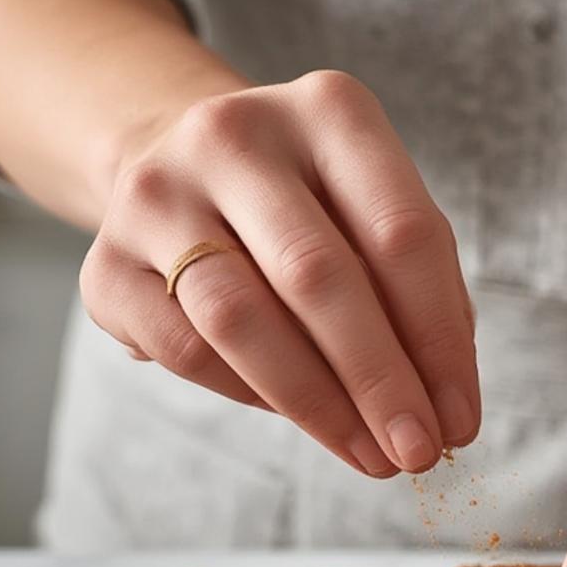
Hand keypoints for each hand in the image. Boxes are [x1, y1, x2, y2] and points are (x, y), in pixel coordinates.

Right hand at [80, 71, 478, 475]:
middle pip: (318, 276)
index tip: (461, 421)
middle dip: (380, 382)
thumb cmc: (313, 211)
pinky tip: (299, 418)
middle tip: (417, 454)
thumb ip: (421, 297)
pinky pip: (187, 350)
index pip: (401, 233)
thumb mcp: (377, 220)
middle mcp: (234, 134)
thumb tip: (445, 411)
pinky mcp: (105, 263)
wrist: (183, 168)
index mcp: (328, 110)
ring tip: (370, 456)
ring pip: (241, 318)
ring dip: (318, 405)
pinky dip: (251, 396)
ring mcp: (157, 193)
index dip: (438, 340)